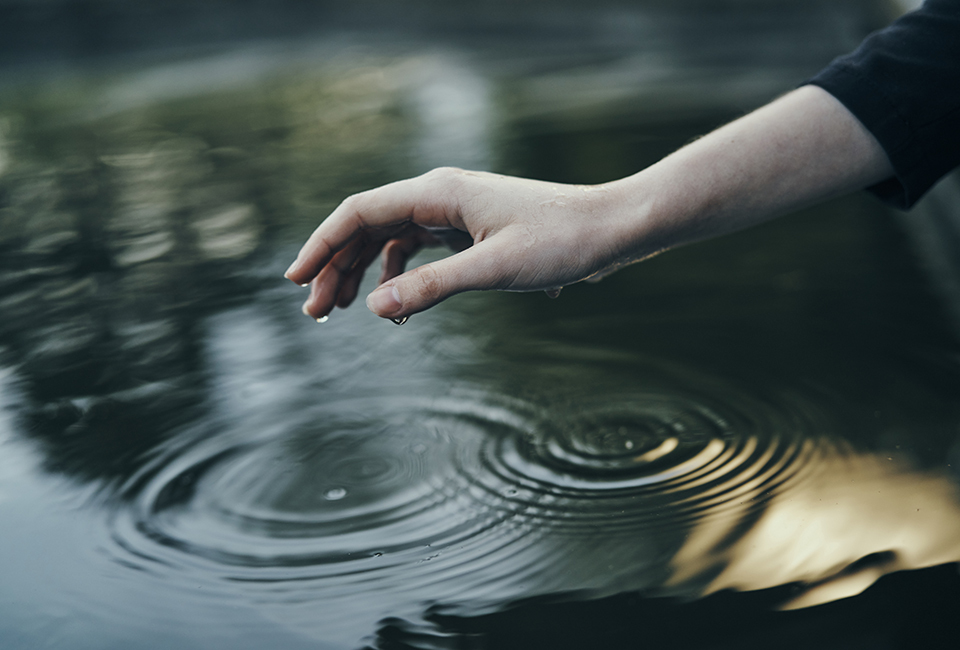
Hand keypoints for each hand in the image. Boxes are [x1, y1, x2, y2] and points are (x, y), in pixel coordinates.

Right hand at [284, 168, 628, 320]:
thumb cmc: (561, 242)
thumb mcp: (493, 269)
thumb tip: (374, 307)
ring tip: (341, 310)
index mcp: (438, 193)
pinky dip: (399, 274)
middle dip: (336, 267)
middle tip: (314, 313)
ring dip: (363, 273)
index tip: (295, 280)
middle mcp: (440, 196)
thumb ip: (432, 287)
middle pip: (368, 227)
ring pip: (390, 240)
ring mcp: (454, 213)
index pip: (360, 212)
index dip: (322, 245)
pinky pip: (418, 250)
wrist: (611, 229)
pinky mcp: (470, 231)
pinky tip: (395, 302)